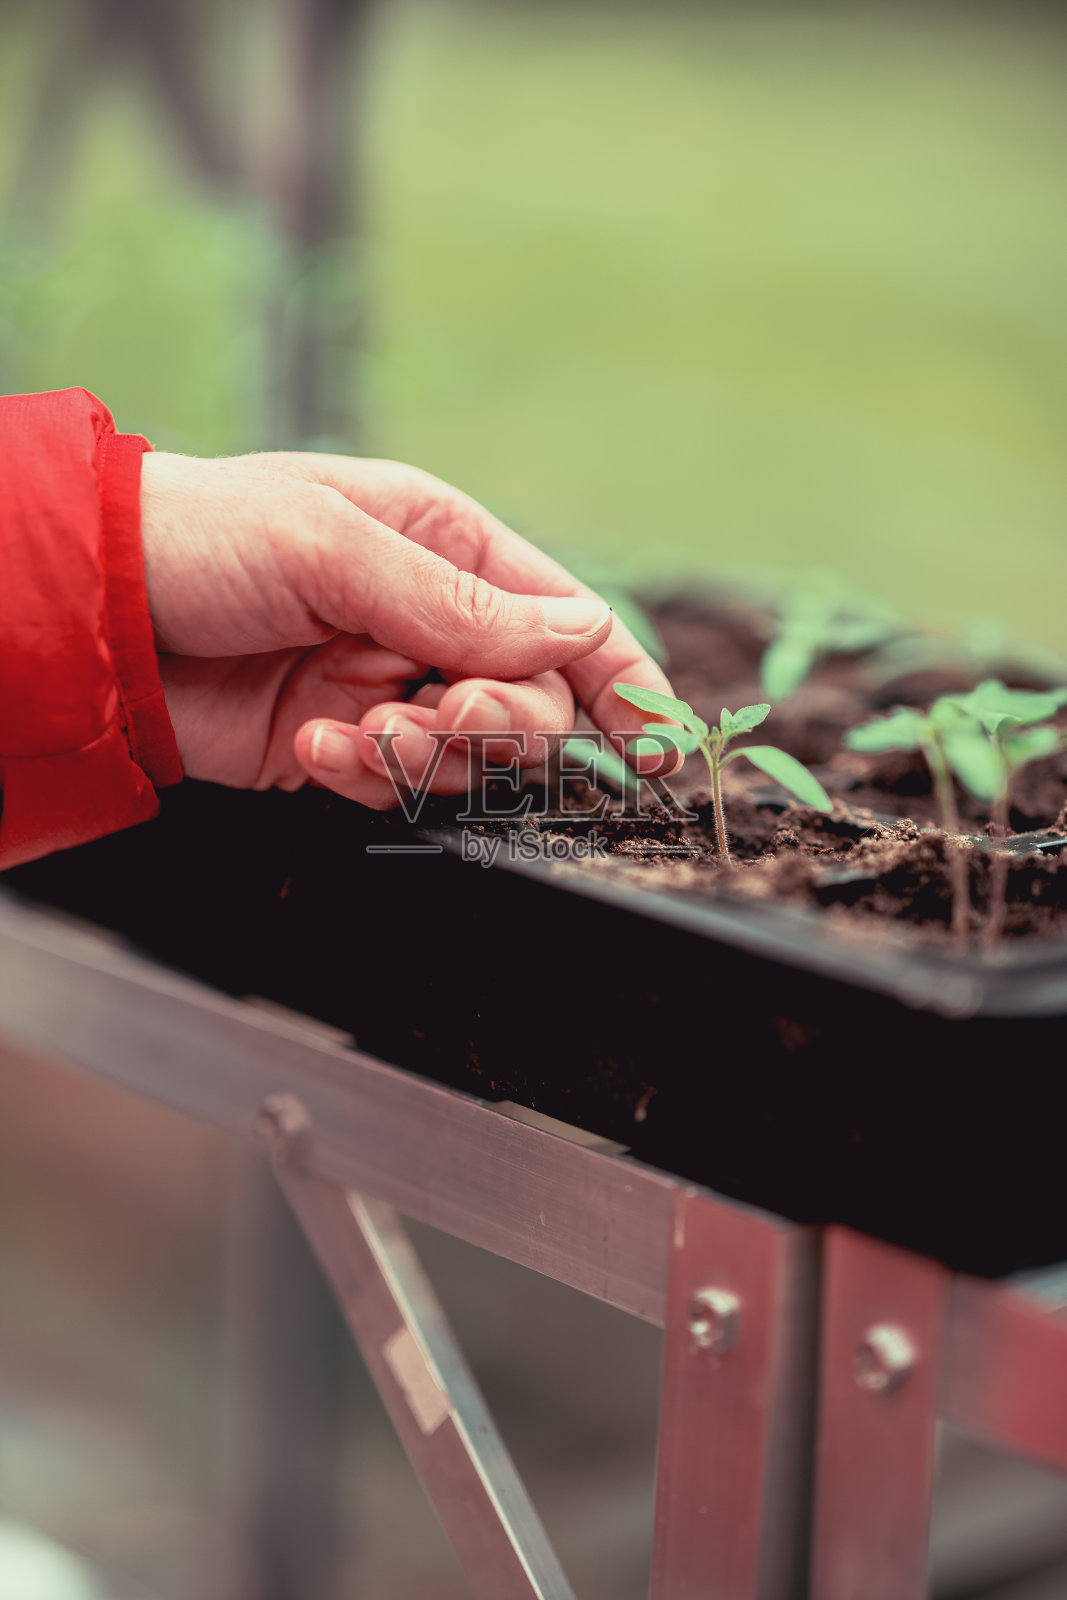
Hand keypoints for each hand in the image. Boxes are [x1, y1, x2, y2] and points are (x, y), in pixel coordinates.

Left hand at [140, 450, 678, 808]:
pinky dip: (361, 777)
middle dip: (494, 722)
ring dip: (421, 756)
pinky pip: (392, 784)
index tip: (659, 744)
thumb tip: (579, 635)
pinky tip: (308, 747)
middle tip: (433, 715)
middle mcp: (428, 620)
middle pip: (531, 701)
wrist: (91, 609)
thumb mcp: (334, 546)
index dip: (625, 682)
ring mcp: (384, 686)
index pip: (568, 620)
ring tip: (351, 732)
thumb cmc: (203, 535)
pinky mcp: (338, 744)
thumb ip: (457, 604)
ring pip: (467, 755)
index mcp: (446, 547)